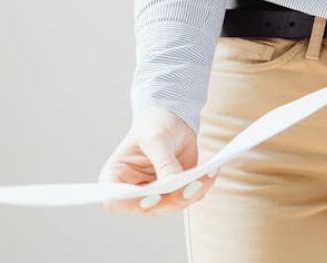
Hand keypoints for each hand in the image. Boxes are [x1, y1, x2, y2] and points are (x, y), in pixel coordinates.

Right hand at [99, 107, 214, 215]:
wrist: (173, 118)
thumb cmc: (155, 125)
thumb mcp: (157, 139)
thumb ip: (164, 163)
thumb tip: (174, 184)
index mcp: (116, 178)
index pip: (116, 201)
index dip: (134, 203)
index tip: (155, 196)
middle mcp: (133, 190)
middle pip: (149, 208)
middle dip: (173, 200)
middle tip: (193, 185)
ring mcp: (154, 193)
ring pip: (172, 206)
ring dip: (191, 194)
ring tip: (206, 176)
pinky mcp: (174, 191)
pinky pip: (188, 197)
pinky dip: (201, 188)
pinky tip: (210, 174)